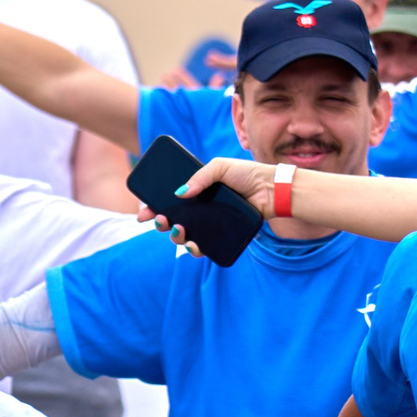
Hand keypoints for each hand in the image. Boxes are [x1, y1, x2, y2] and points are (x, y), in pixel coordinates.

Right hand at [140, 155, 272, 253]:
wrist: (272, 191)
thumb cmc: (248, 174)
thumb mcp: (220, 166)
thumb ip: (199, 177)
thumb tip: (179, 194)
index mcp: (197, 191)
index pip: (169, 200)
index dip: (153, 207)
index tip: (144, 213)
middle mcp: (201, 209)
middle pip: (172, 220)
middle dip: (161, 223)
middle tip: (163, 220)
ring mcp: (210, 223)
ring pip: (184, 236)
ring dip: (175, 237)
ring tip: (180, 230)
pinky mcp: (222, 235)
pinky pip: (203, 247)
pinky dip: (194, 249)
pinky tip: (193, 246)